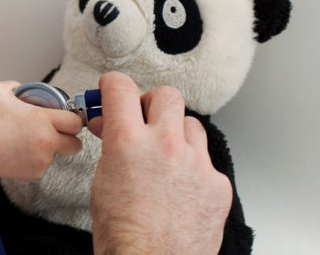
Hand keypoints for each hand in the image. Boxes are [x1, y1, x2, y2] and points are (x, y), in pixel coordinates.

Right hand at [0, 81, 82, 179]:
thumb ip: (16, 86)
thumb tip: (24, 90)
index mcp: (42, 120)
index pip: (75, 122)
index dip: (73, 119)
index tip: (66, 118)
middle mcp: (46, 141)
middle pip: (76, 144)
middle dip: (69, 138)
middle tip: (56, 133)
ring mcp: (41, 160)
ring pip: (57, 155)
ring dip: (49, 149)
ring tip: (27, 142)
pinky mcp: (34, 173)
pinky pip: (43, 166)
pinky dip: (35, 160)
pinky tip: (20, 152)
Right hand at [88, 72, 231, 254]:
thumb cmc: (123, 235)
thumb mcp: (102, 181)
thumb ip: (112, 146)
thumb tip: (112, 127)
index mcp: (128, 141)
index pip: (121, 87)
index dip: (113, 85)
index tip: (113, 89)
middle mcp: (165, 145)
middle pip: (166, 95)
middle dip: (151, 104)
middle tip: (143, 119)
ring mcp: (196, 163)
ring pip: (191, 125)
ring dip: (176, 134)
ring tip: (164, 158)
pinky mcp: (218, 184)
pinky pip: (206, 162)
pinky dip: (194, 170)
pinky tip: (181, 190)